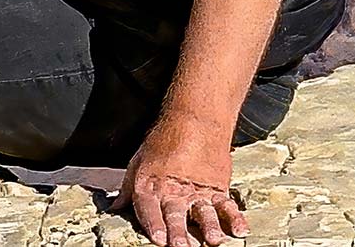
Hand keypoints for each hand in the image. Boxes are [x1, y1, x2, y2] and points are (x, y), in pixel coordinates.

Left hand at [111, 119, 245, 245]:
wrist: (194, 120)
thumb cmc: (164, 141)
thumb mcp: (138, 161)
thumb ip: (127, 189)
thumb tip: (114, 208)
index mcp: (151, 184)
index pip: (149, 207)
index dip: (153, 224)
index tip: (158, 239)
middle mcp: (175, 190)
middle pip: (176, 214)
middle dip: (178, 232)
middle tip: (180, 246)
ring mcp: (198, 191)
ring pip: (204, 213)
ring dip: (209, 228)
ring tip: (213, 240)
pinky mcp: (217, 188)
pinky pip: (227, 205)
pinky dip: (235, 218)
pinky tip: (240, 230)